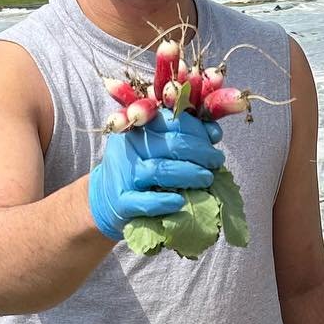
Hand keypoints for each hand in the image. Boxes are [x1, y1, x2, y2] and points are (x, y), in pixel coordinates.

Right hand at [88, 110, 225, 240]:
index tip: (214, 138)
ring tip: (207, 179)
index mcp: (138, 127)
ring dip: (190, 174)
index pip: (171, 121)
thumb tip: (214, 132)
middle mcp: (129, 146)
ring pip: (161, 170)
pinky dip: (164, 201)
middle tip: (217, 161)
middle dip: (200, 152)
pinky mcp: (121, 201)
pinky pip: (145, 201)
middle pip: (171, 144)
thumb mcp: (157, 146)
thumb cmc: (140, 168)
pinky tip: (180, 202)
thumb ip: (183, 136)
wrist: (106, 197)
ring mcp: (123, 174)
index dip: (196, 128)